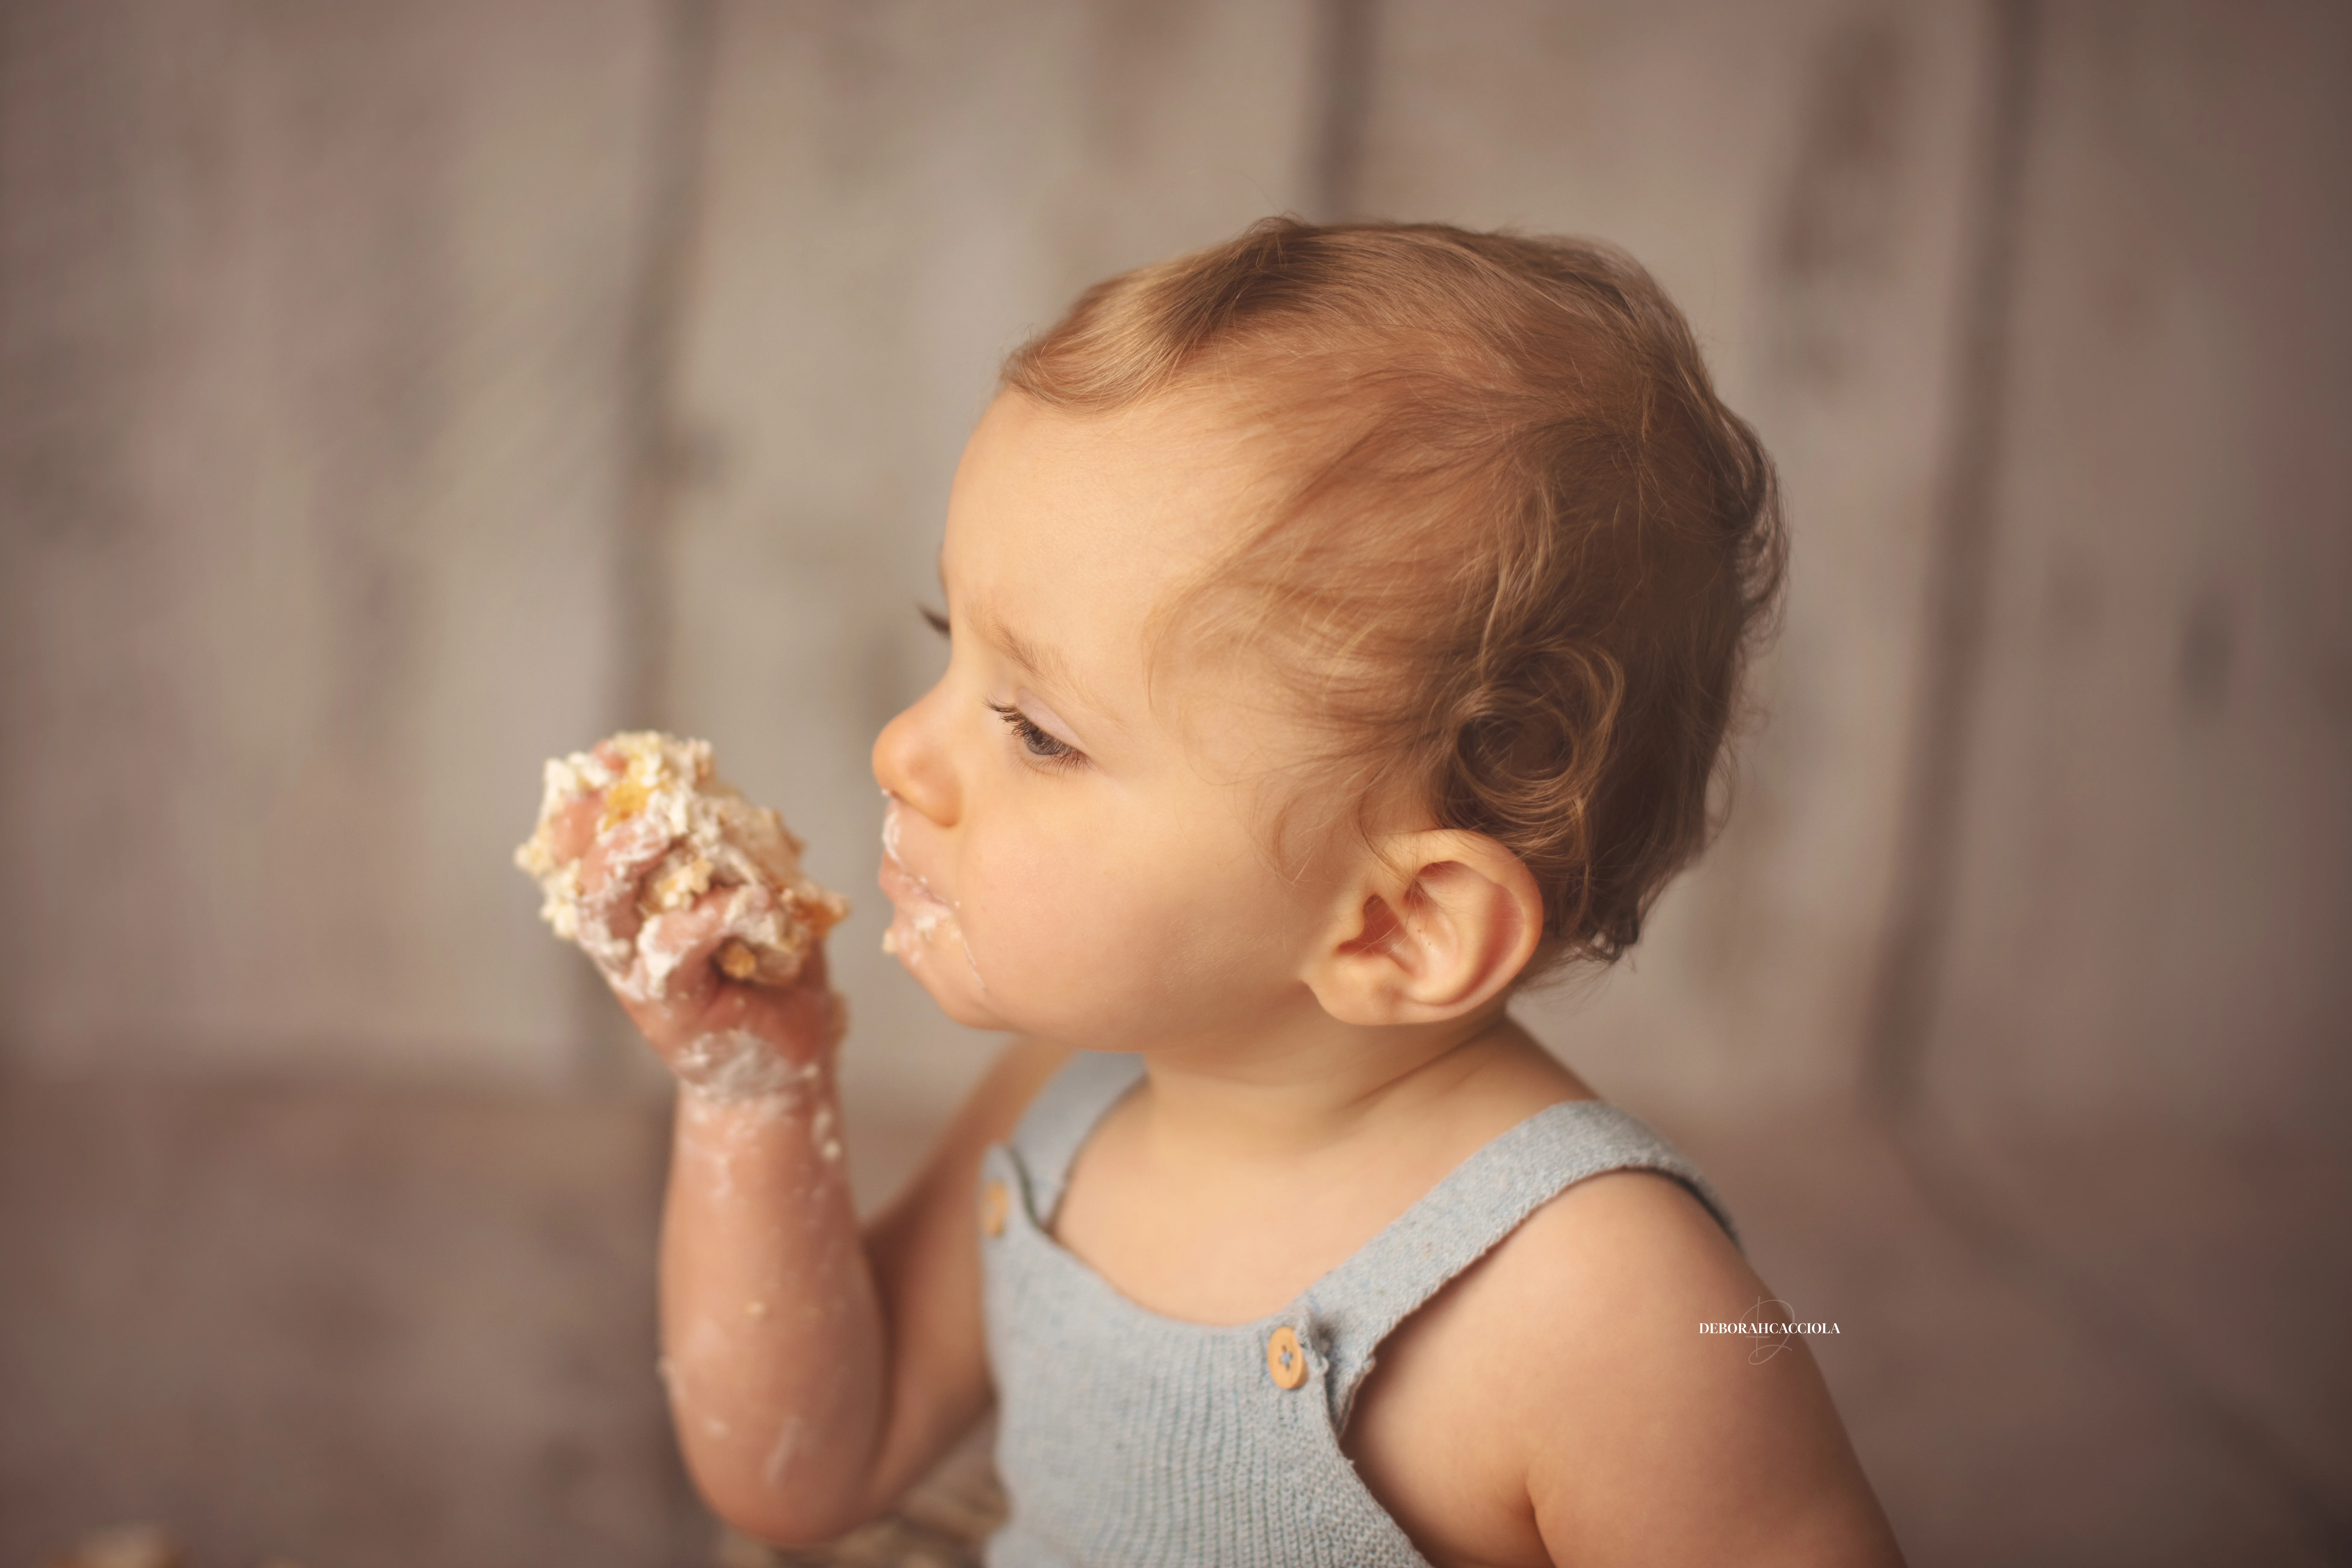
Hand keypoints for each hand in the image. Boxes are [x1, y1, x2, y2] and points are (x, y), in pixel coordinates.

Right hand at [548, 748, 843, 1083]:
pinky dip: (716, 914)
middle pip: (582, 873)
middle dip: (599, 822)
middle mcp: (625, 938)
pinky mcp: (667, 1011)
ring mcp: (638, 976)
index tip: (613, 754)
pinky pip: (674, 949)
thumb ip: (743, 850)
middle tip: (636, 785)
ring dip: (628, 859)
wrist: (786, 1056)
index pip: (589, 844)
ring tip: (667, 822)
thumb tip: (735, 797)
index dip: (594, 797)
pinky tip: (755, 899)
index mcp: (637, 904)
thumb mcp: (759, 895)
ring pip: (605, 912)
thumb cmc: (770, 973)